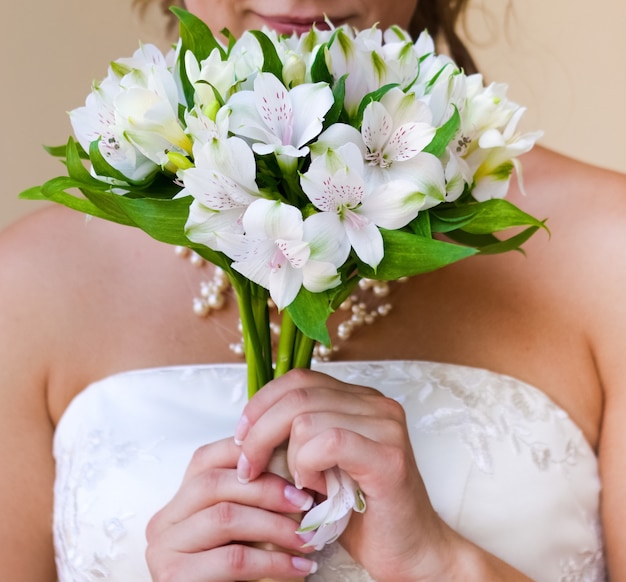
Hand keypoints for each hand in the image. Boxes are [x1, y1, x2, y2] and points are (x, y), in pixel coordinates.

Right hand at [145, 437, 318, 580]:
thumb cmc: (229, 576)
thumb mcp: (237, 532)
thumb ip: (248, 503)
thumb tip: (293, 476)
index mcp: (179, 501)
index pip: (207, 458)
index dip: (246, 453)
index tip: (288, 463)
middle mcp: (165, 520)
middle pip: (215, 483)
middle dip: (267, 488)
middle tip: (306, 502)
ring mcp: (165, 548)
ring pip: (226, 517)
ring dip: (275, 526)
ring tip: (307, 538)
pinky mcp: (174, 576)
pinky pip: (233, 559)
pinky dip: (273, 561)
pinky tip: (298, 567)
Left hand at [233, 368, 458, 581]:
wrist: (410, 553)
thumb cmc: (361, 513)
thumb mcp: (320, 465)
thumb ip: (297, 436)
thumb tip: (248, 427)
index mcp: (359, 400)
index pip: (299, 379)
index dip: (263, 403)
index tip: (240, 436)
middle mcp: (376, 404)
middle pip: (297, 395)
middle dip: (260, 432)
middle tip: (247, 468)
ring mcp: (386, 426)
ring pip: (307, 418)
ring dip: (289, 457)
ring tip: (300, 486)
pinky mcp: (388, 455)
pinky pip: (329, 442)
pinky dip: (309, 465)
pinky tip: (314, 489)